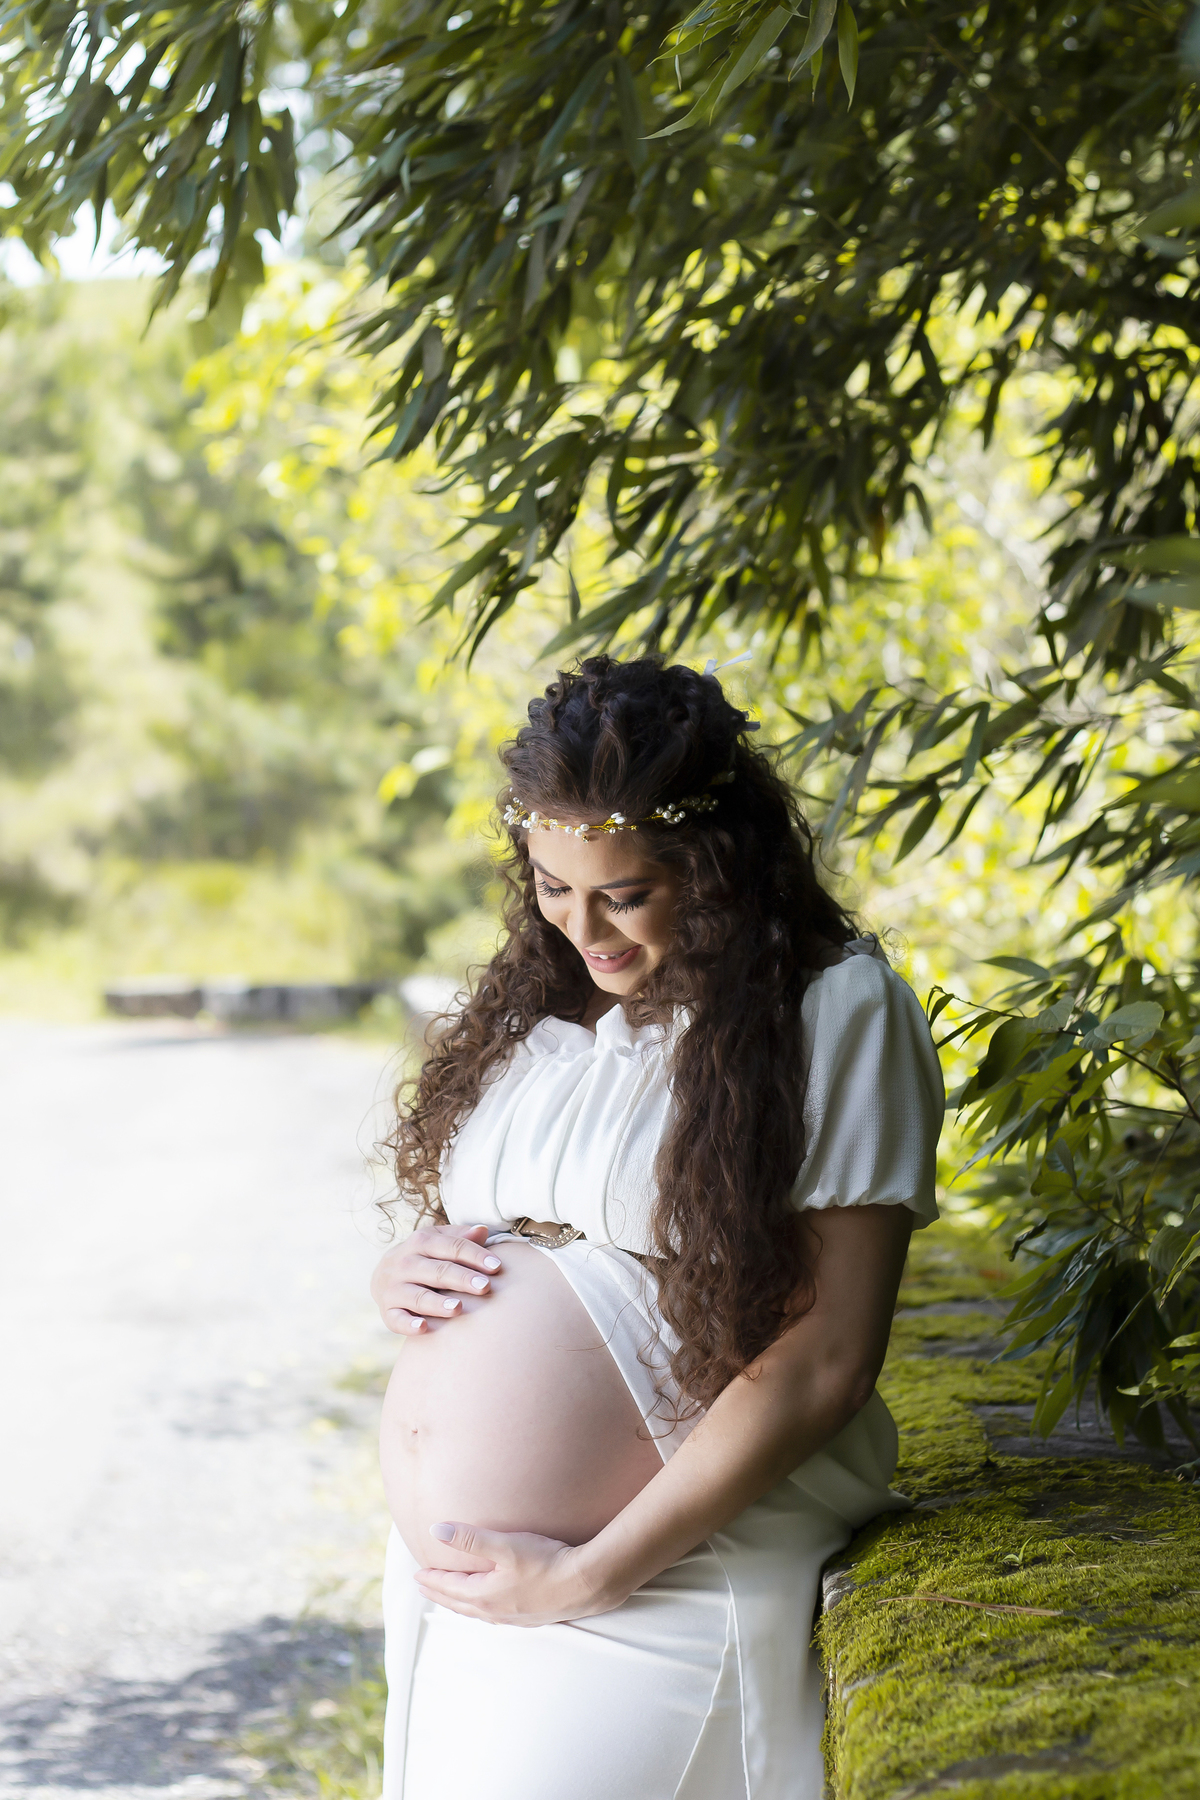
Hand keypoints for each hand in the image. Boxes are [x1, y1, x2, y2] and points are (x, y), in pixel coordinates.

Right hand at [370, 1223, 501, 1335]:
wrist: (384, 1276)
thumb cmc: (424, 1257)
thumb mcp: (438, 1241)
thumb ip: (460, 1238)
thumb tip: (483, 1230)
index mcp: (420, 1241)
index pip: (450, 1246)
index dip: (474, 1255)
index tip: (496, 1266)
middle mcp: (404, 1263)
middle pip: (436, 1270)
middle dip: (461, 1278)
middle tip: (484, 1287)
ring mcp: (393, 1288)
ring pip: (417, 1296)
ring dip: (437, 1303)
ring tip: (458, 1308)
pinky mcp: (387, 1311)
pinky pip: (396, 1319)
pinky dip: (408, 1324)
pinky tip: (423, 1327)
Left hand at [415, 1521, 623, 1625]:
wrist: (585, 1584)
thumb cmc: (545, 1562)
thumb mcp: (505, 1545)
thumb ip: (470, 1538)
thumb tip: (436, 1531)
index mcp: (485, 1596)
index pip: (450, 1587)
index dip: (433, 1580)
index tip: (418, 1575)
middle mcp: (496, 1612)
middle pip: (459, 1603)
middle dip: (441, 1594)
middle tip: (426, 1588)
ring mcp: (513, 1618)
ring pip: (477, 1612)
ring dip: (460, 1603)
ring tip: (453, 1598)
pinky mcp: (530, 1617)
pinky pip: (495, 1615)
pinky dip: (481, 1609)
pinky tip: (491, 1606)